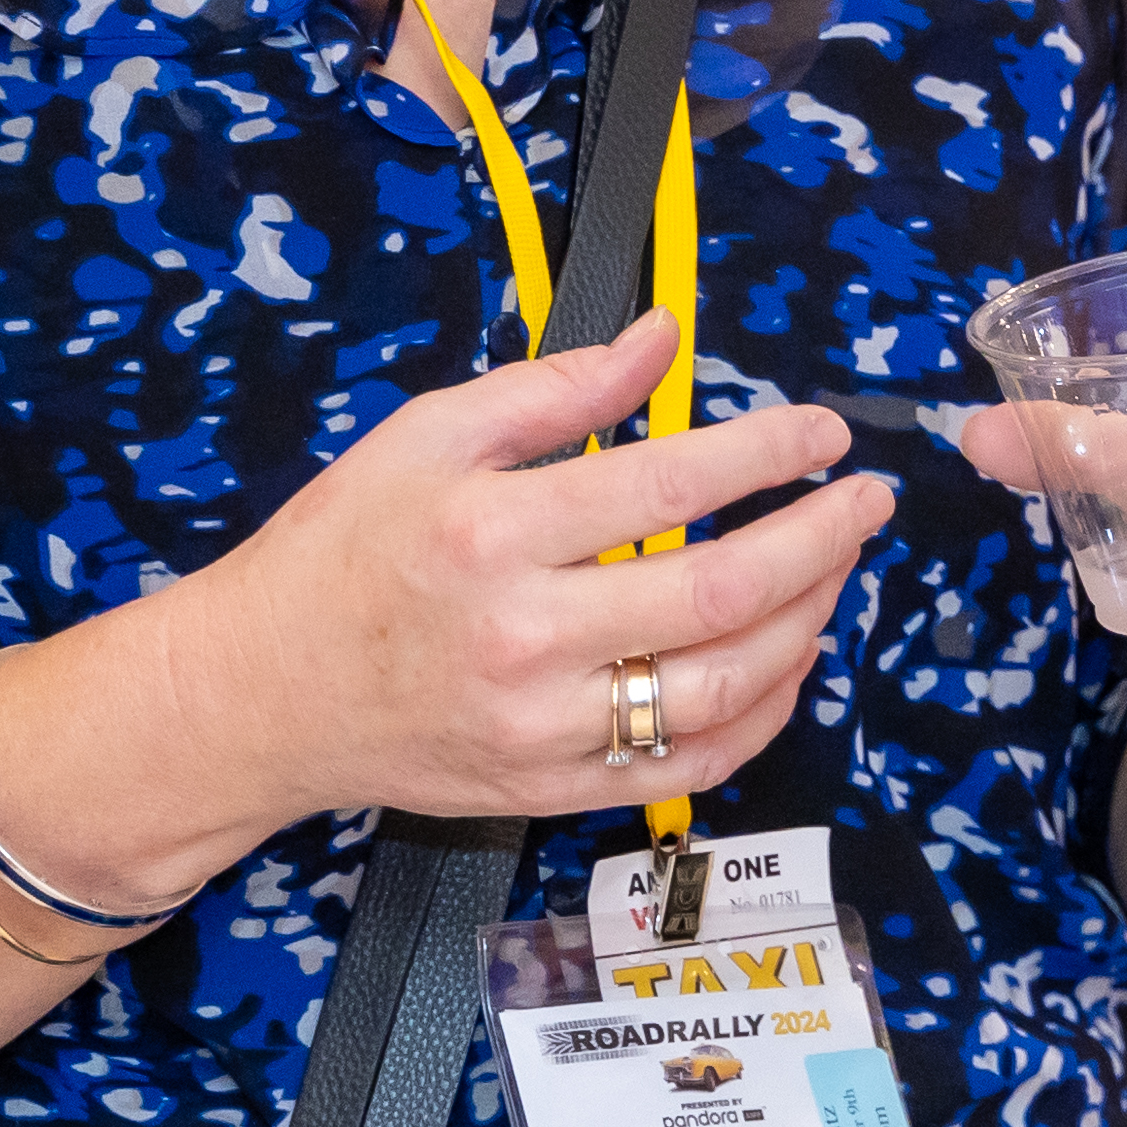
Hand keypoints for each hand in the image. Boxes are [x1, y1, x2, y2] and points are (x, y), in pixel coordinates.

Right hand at [148, 312, 889, 847]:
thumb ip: (557, 387)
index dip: (766, 452)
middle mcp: (523, 637)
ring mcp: (542, 726)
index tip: (820, 429)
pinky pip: (689, 765)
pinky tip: (786, 658)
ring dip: (805, 623)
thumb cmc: (341, 552)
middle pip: (716, 592)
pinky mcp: (551, 788)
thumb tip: (663, 338)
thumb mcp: (428, 435)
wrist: (260, 693)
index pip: (667, 484)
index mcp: (491, 532)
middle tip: (867, 500)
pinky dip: (760, 714)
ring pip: (720, 687)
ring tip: (834, 570)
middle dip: (819, 540)